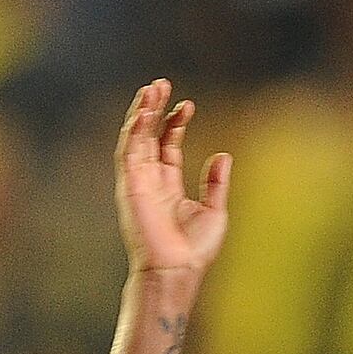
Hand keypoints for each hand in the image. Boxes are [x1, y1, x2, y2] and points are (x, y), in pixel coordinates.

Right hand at [115, 79, 231, 277]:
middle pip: (148, 136)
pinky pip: (128, 150)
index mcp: (168, 186)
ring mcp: (137, 182)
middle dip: (154, 109)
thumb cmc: (194, 251)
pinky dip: (134, 128)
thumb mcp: (214, 211)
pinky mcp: (128, 185)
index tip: (187, 105)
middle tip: (161, 84)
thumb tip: (224, 156)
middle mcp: (150, 181)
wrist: (176, 269)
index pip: (168, 146)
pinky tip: (144, 110)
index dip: (175, 123)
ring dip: (141, 113)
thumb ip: (216, 183)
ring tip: (151, 89)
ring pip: (135, 138)